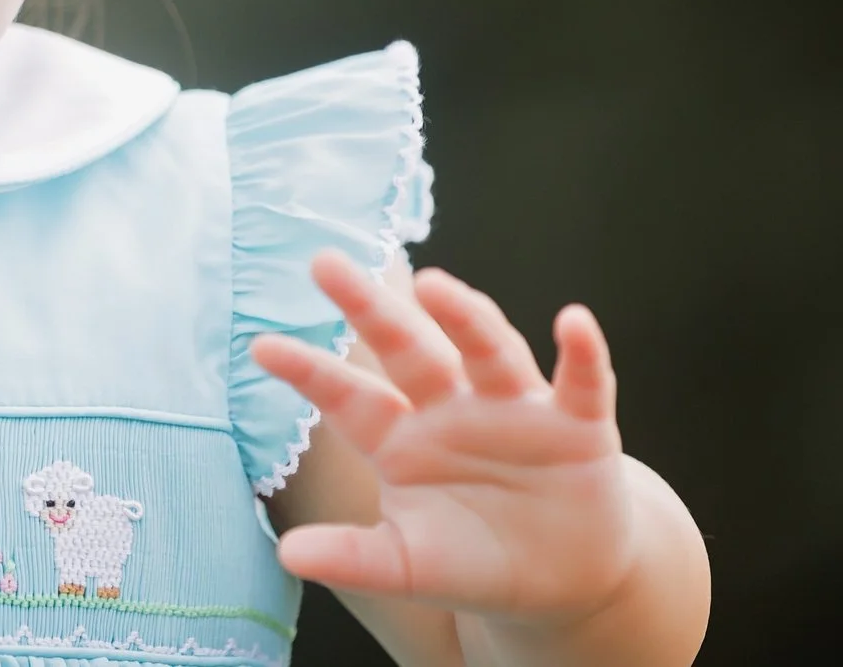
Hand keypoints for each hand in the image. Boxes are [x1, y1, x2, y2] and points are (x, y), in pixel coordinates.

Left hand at [250, 251, 636, 623]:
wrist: (563, 579)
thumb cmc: (473, 559)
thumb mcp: (408, 565)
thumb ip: (354, 558)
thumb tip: (288, 555)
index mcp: (400, 438)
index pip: (347, 398)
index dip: (309, 373)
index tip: (260, 347)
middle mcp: (449, 408)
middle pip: (407, 350)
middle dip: (370, 308)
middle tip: (324, 263)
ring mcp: (512, 410)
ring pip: (486, 350)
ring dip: (464, 317)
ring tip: (433, 285)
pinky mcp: (577, 425)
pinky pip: (581, 382)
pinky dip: (582, 352)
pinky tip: (574, 321)